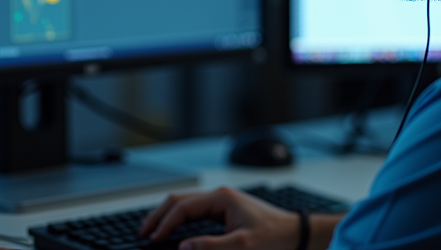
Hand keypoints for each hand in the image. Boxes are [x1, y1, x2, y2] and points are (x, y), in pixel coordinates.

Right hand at [139, 187, 299, 249]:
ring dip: (167, 216)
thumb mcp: (243, 246)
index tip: (152, 239)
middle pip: (179, 200)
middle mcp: (219, 196)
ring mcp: (222, 203)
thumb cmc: (276, 238)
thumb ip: (211, 246)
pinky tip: (173, 231)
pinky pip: (195, 212)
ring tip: (152, 231)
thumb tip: (183, 247)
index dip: (165, 224)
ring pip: (185, 204)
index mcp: (221, 198)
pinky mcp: (225, 212)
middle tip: (143, 233)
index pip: (182, 207)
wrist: (297, 235)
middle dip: (159, 215)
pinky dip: (179, 220)